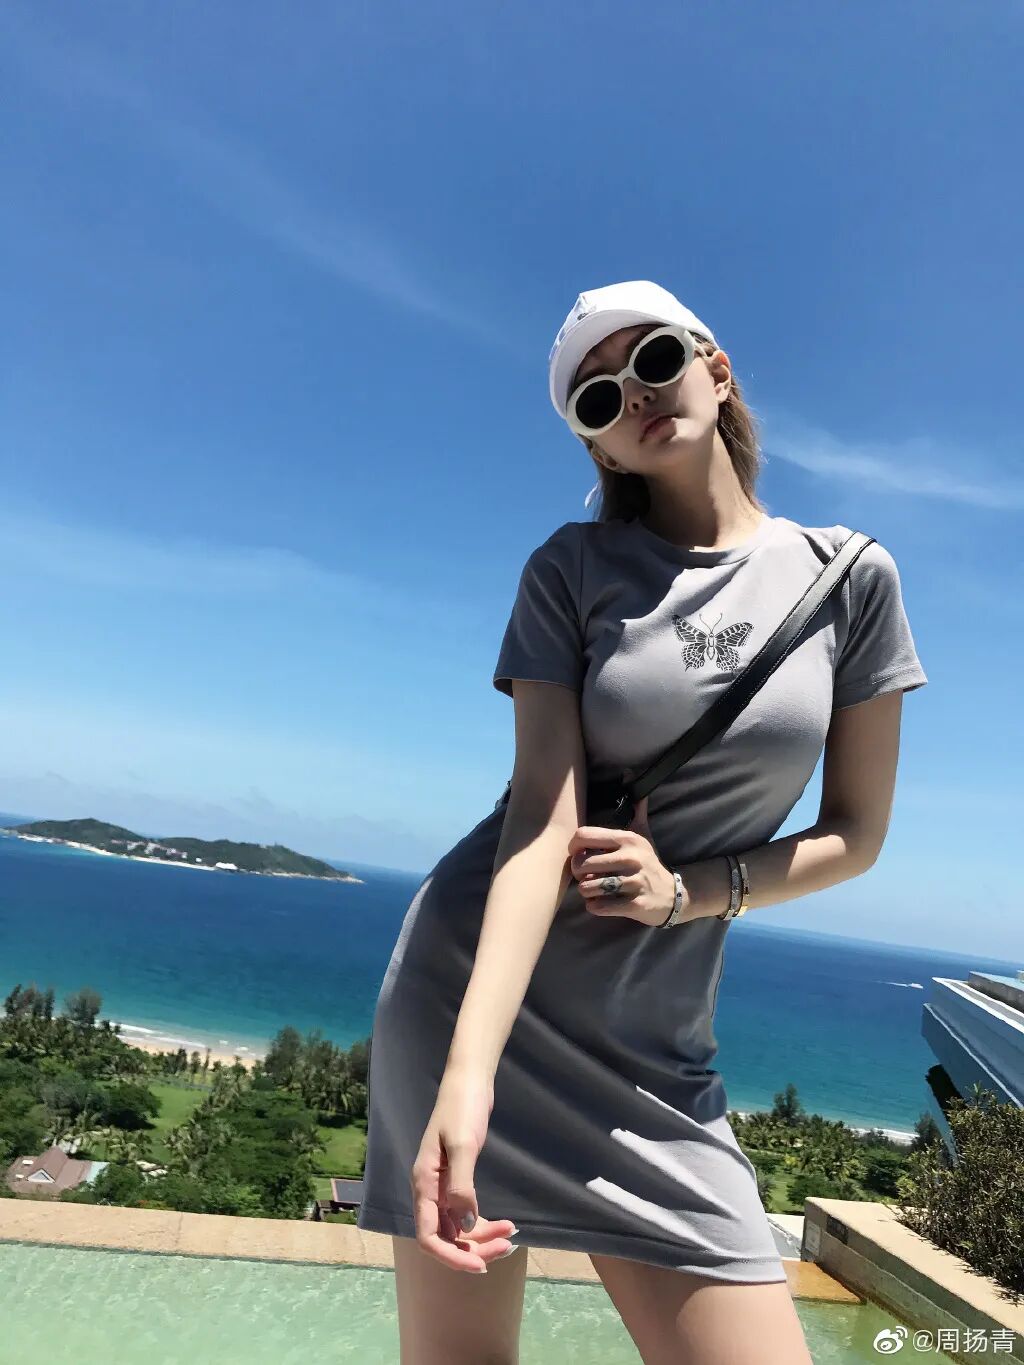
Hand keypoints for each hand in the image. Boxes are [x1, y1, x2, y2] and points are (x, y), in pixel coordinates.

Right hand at [410, 1068, 517, 1272]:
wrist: (469, 1080)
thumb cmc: (463, 1107)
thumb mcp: (463, 1144)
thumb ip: (462, 1185)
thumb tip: (465, 1226)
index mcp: (423, 1183)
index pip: (428, 1235)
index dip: (451, 1257)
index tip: (480, 1266)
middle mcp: (429, 1189)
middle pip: (444, 1236)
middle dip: (473, 1249)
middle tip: (506, 1246)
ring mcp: (442, 1186)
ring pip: (456, 1228)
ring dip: (481, 1238)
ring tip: (510, 1235)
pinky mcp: (456, 1179)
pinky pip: (465, 1213)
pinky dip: (483, 1223)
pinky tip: (504, 1224)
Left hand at [568, 793, 689, 926]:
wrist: (673, 895)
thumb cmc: (649, 863)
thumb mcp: (643, 833)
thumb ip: (636, 806)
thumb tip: (629, 772)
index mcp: (627, 839)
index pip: (583, 835)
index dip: (573, 847)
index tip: (578, 855)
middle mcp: (631, 858)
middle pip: (582, 863)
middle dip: (578, 873)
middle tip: (585, 876)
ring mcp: (634, 882)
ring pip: (589, 887)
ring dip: (586, 892)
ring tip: (593, 890)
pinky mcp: (636, 905)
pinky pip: (599, 907)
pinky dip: (595, 907)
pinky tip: (601, 903)